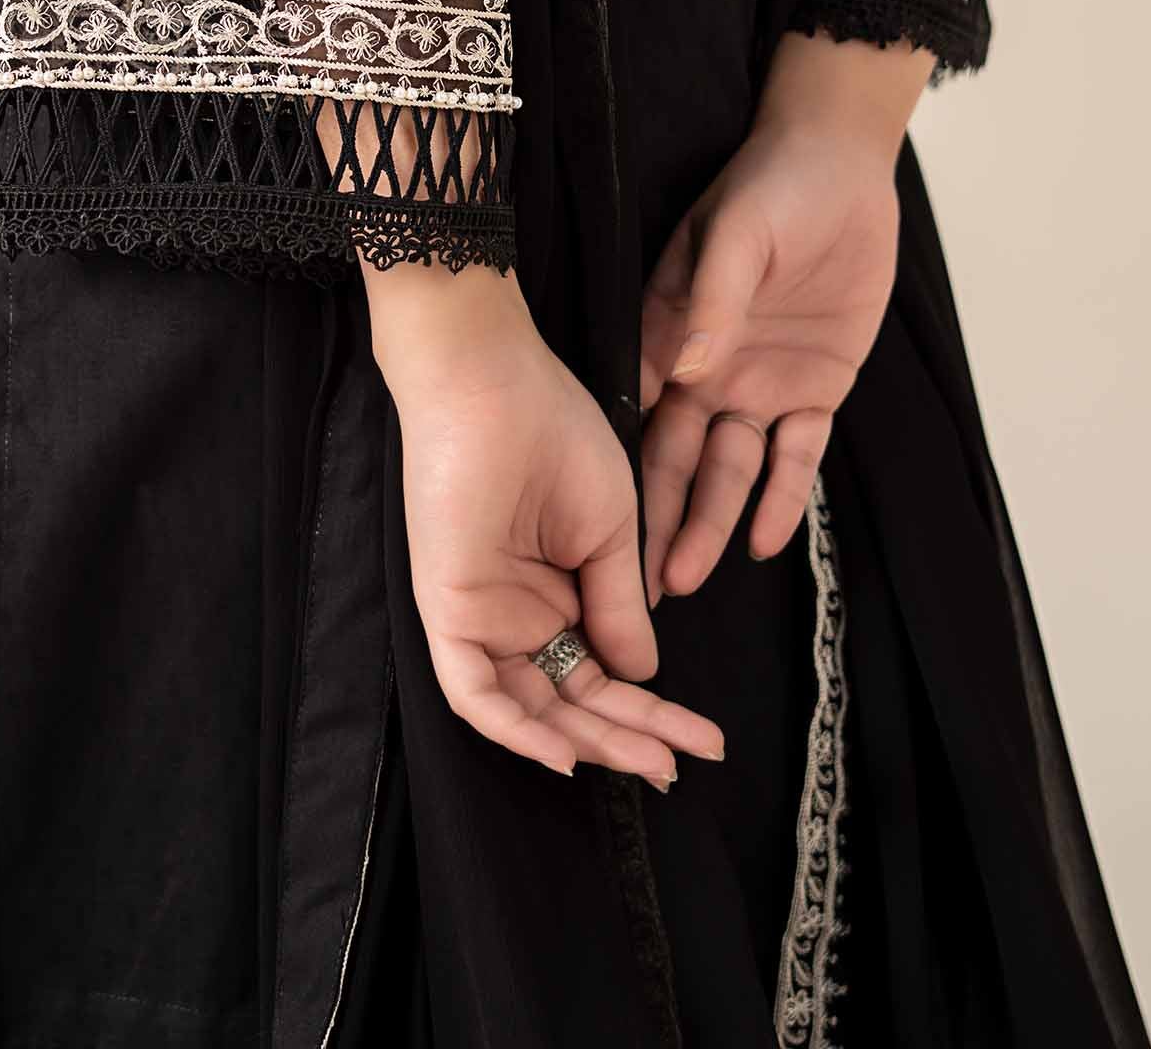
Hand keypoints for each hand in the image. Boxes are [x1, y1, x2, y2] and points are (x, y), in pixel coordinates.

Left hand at [363, 259, 725, 783]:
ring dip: (589, 742)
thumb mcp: (612, 530)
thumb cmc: (555, 432)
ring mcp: (483, 614)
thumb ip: (621, 607)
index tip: (703, 738)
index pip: (606, 670)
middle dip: (631, 736)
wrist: (496, 382)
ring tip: (649, 765)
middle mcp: (520, 610)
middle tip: (683, 767)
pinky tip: (566, 758)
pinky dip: (517, 730)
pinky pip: (475, 693)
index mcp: (559, 586)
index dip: (652, 710)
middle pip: (575, 698)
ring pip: (532, 707)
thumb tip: (643, 675)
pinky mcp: (447, 609)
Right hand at [639, 32, 929, 601]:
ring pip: (730, 469)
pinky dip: (783, 498)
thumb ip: (712, 304)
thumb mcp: (735, 235)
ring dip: (710, 522)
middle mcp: (705, 368)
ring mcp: (758, 383)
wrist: (840, 164)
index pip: (638, 414)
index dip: (620, 474)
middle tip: (642, 588)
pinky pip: (796, 455)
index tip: (595, 536)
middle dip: (659, 520)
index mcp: (669, 330)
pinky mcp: (813, 388)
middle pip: (677, 458)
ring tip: (688, 577)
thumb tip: (682, 373)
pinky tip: (766, 543)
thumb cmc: (771, 186)